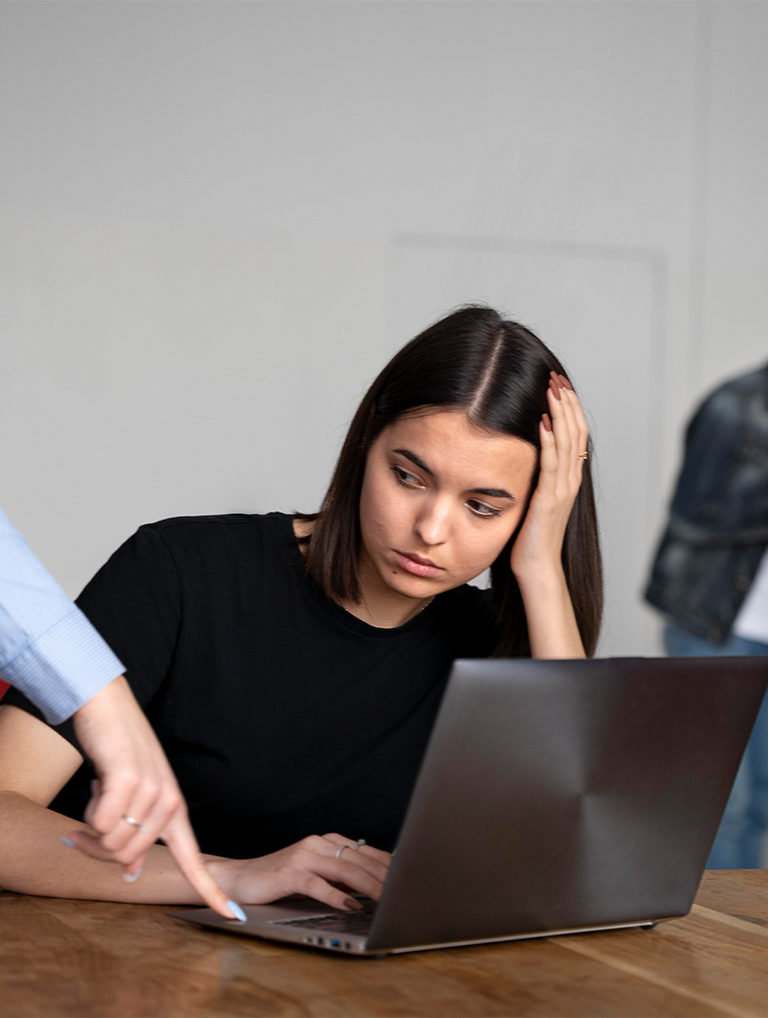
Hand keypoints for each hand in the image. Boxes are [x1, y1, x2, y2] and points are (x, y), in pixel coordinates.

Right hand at [67, 675, 238, 918]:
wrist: (110, 709)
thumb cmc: (118, 755)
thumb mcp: (133, 798)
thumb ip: (135, 833)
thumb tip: (129, 873)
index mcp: (174, 811)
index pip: (193, 859)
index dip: (210, 890)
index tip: (232, 915)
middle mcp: (168, 804)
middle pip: (125, 858)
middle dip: (97, 846)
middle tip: (90, 816)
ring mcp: (152, 792)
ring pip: (111, 842)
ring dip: (92, 822)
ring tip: (101, 791)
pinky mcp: (130, 781)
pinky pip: (101, 822)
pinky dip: (90, 808)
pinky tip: (98, 782)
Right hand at [215, 833, 391, 911]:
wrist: (240, 878)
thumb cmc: (280, 879)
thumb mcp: (315, 874)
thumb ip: (338, 876)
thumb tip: (372, 885)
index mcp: (325, 841)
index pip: (364, 851)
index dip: (387, 864)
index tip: (406, 877)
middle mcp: (316, 844)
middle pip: (358, 859)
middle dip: (383, 876)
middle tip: (403, 891)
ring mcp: (302, 857)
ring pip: (343, 869)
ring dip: (367, 885)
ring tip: (385, 899)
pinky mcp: (289, 873)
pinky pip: (317, 884)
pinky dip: (336, 894)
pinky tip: (350, 905)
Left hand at [510, 371, 588, 578]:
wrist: (537, 568)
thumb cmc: (530, 537)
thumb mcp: (535, 498)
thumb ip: (535, 476)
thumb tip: (524, 453)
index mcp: (569, 478)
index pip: (575, 433)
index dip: (570, 407)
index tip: (559, 383)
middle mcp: (571, 480)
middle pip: (576, 431)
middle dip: (566, 401)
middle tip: (556, 375)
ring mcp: (563, 489)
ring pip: (568, 442)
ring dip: (560, 412)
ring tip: (552, 387)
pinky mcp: (549, 499)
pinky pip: (552, 464)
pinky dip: (550, 440)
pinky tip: (544, 420)